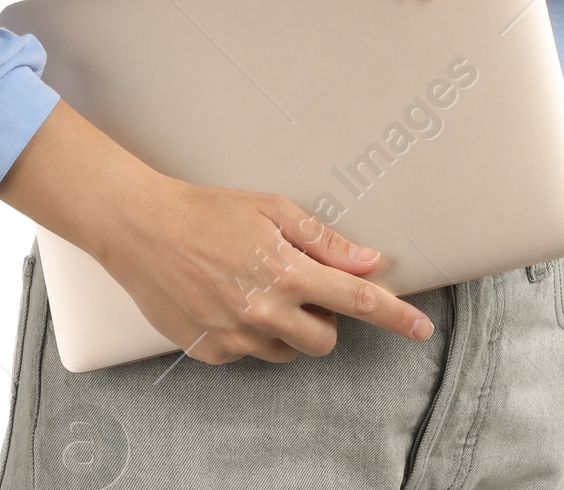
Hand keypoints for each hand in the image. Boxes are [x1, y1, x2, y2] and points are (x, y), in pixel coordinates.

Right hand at [95, 171, 435, 364]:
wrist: (142, 228)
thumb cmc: (207, 210)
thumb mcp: (271, 209)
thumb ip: (323, 240)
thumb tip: (368, 262)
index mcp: (286, 273)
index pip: (357, 301)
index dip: (395, 315)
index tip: (421, 328)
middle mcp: (264, 312)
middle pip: (326, 339)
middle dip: (325, 317)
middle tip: (300, 284)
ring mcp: (235, 337)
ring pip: (288, 351)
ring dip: (288, 327)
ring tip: (258, 287)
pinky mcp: (210, 353)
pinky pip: (249, 353)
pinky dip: (249, 332)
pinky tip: (228, 298)